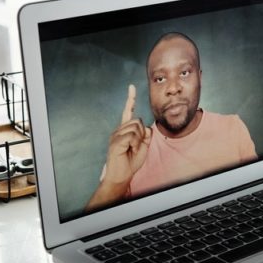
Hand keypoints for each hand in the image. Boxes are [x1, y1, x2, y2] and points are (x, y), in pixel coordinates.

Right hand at [85, 85, 151, 211]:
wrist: (121, 175)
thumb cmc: (131, 162)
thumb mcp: (143, 147)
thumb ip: (146, 135)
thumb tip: (147, 126)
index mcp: (125, 130)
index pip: (128, 112)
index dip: (131, 99)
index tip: (131, 87)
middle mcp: (119, 130)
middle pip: (138, 121)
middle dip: (142, 134)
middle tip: (136, 147)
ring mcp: (116, 135)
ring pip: (136, 127)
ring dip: (138, 140)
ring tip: (131, 149)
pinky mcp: (115, 141)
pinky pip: (131, 136)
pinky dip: (134, 144)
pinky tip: (128, 150)